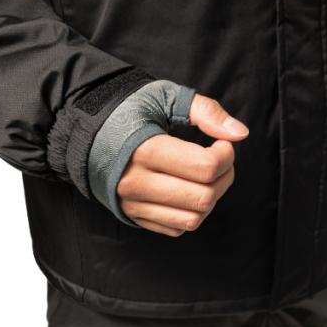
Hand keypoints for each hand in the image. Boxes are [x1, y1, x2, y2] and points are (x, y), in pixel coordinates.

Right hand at [117, 94, 248, 236]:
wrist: (86, 132)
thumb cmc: (127, 110)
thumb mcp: (164, 97)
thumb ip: (205, 111)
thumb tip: (239, 134)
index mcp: (144, 150)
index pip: (204, 168)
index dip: (226, 155)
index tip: (222, 143)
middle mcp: (136, 183)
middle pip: (203, 197)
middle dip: (225, 177)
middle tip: (220, 159)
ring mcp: (133, 204)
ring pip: (193, 219)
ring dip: (211, 198)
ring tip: (206, 176)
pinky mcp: (134, 216)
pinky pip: (177, 228)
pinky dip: (192, 212)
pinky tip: (188, 188)